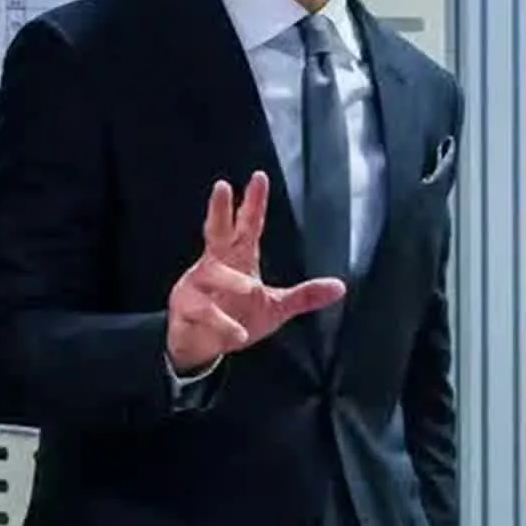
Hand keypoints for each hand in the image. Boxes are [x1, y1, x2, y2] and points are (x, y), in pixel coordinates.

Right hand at [166, 171, 345, 372]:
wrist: (199, 347)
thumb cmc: (235, 319)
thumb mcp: (275, 308)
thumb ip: (304, 296)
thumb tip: (340, 287)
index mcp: (237, 259)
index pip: (247, 226)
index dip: (254, 203)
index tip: (259, 177)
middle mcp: (214, 266)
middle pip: (216, 231)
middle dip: (219, 210)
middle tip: (222, 187)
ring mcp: (196, 286)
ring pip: (212, 274)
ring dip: (231, 279)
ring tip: (251, 288)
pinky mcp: (186, 309)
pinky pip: (204, 312)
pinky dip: (222, 323)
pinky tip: (238, 334)